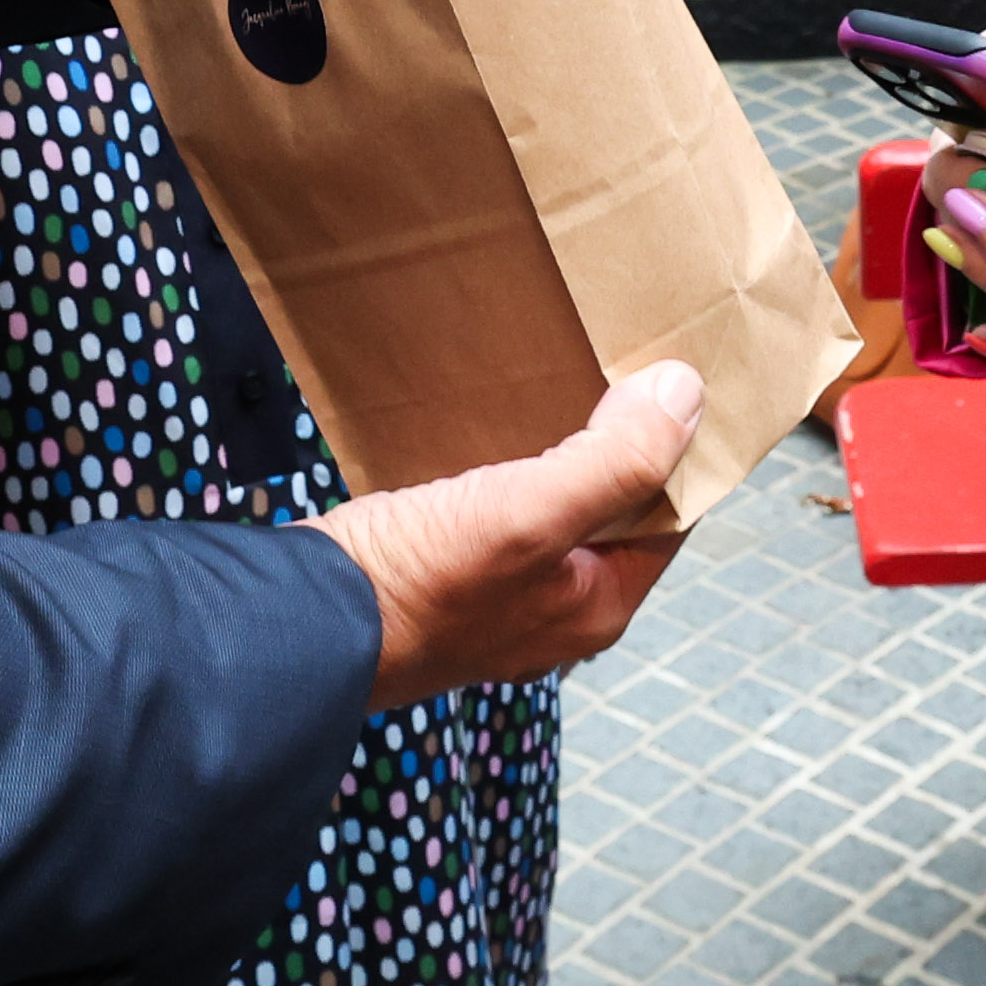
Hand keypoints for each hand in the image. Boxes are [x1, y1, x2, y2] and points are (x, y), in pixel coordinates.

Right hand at [320, 362, 705, 704]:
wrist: (298, 625)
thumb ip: (615, 462)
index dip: (679, 447)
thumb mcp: (528, 515)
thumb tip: (686, 394)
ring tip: (562, 376)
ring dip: (565, 446)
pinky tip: (493, 422)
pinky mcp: (451, 573)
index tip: (675, 372)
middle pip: (618, 510)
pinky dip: (510, 462)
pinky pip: (504, 509)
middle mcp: (558, 609)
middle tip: (618, 360)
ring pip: (560, 505)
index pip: (672, 515)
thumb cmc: (415, 582)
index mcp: (598, 607)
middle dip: (622, 441)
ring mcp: (502, 595)